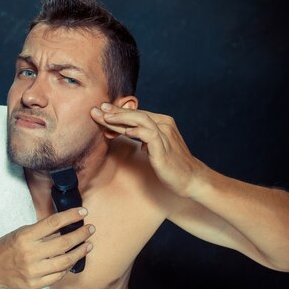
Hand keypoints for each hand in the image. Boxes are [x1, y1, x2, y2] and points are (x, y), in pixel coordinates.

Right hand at [0, 207, 93, 288]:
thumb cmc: (6, 247)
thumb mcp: (22, 232)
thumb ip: (42, 231)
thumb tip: (66, 226)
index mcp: (25, 237)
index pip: (54, 222)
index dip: (71, 216)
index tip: (83, 212)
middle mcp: (30, 254)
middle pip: (63, 243)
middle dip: (81, 235)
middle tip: (90, 229)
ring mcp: (33, 271)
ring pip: (65, 261)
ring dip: (80, 252)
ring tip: (88, 245)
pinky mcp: (34, 284)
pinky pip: (58, 276)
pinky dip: (67, 267)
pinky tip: (72, 261)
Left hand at [91, 102, 205, 197]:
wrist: (191, 179)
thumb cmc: (172, 164)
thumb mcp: (154, 146)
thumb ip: (143, 136)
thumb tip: (126, 131)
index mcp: (161, 122)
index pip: (136, 114)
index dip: (118, 112)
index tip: (101, 110)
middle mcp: (164, 125)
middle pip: (136, 114)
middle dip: (114, 112)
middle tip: (96, 110)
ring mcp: (165, 136)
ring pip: (141, 121)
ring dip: (121, 118)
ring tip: (105, 118)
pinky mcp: (164, 148)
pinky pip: (150, 135)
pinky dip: (137, 131)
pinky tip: (125, 131)